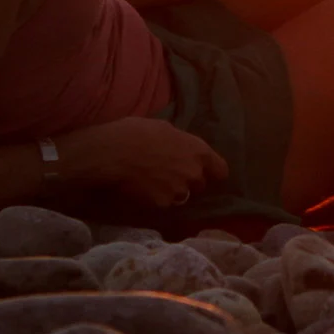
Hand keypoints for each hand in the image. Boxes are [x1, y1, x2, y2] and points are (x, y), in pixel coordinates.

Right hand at [63, 117, 227, 208]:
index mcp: (197, 150)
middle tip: (169, 174)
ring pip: (181, 196)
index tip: (205, 172)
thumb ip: (179, 141)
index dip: (212, 171)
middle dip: (188, 181)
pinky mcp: (162, 205)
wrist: (113, 154)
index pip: (220, 170)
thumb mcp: (163, 128)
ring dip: (173, 192)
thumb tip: (178, 145)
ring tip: (153, 182)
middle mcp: (193, 173)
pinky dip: (156, 200)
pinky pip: (163, 204)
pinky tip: (142, 190)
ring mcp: (179, 191)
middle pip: (200, 185)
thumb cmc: (135, 133)